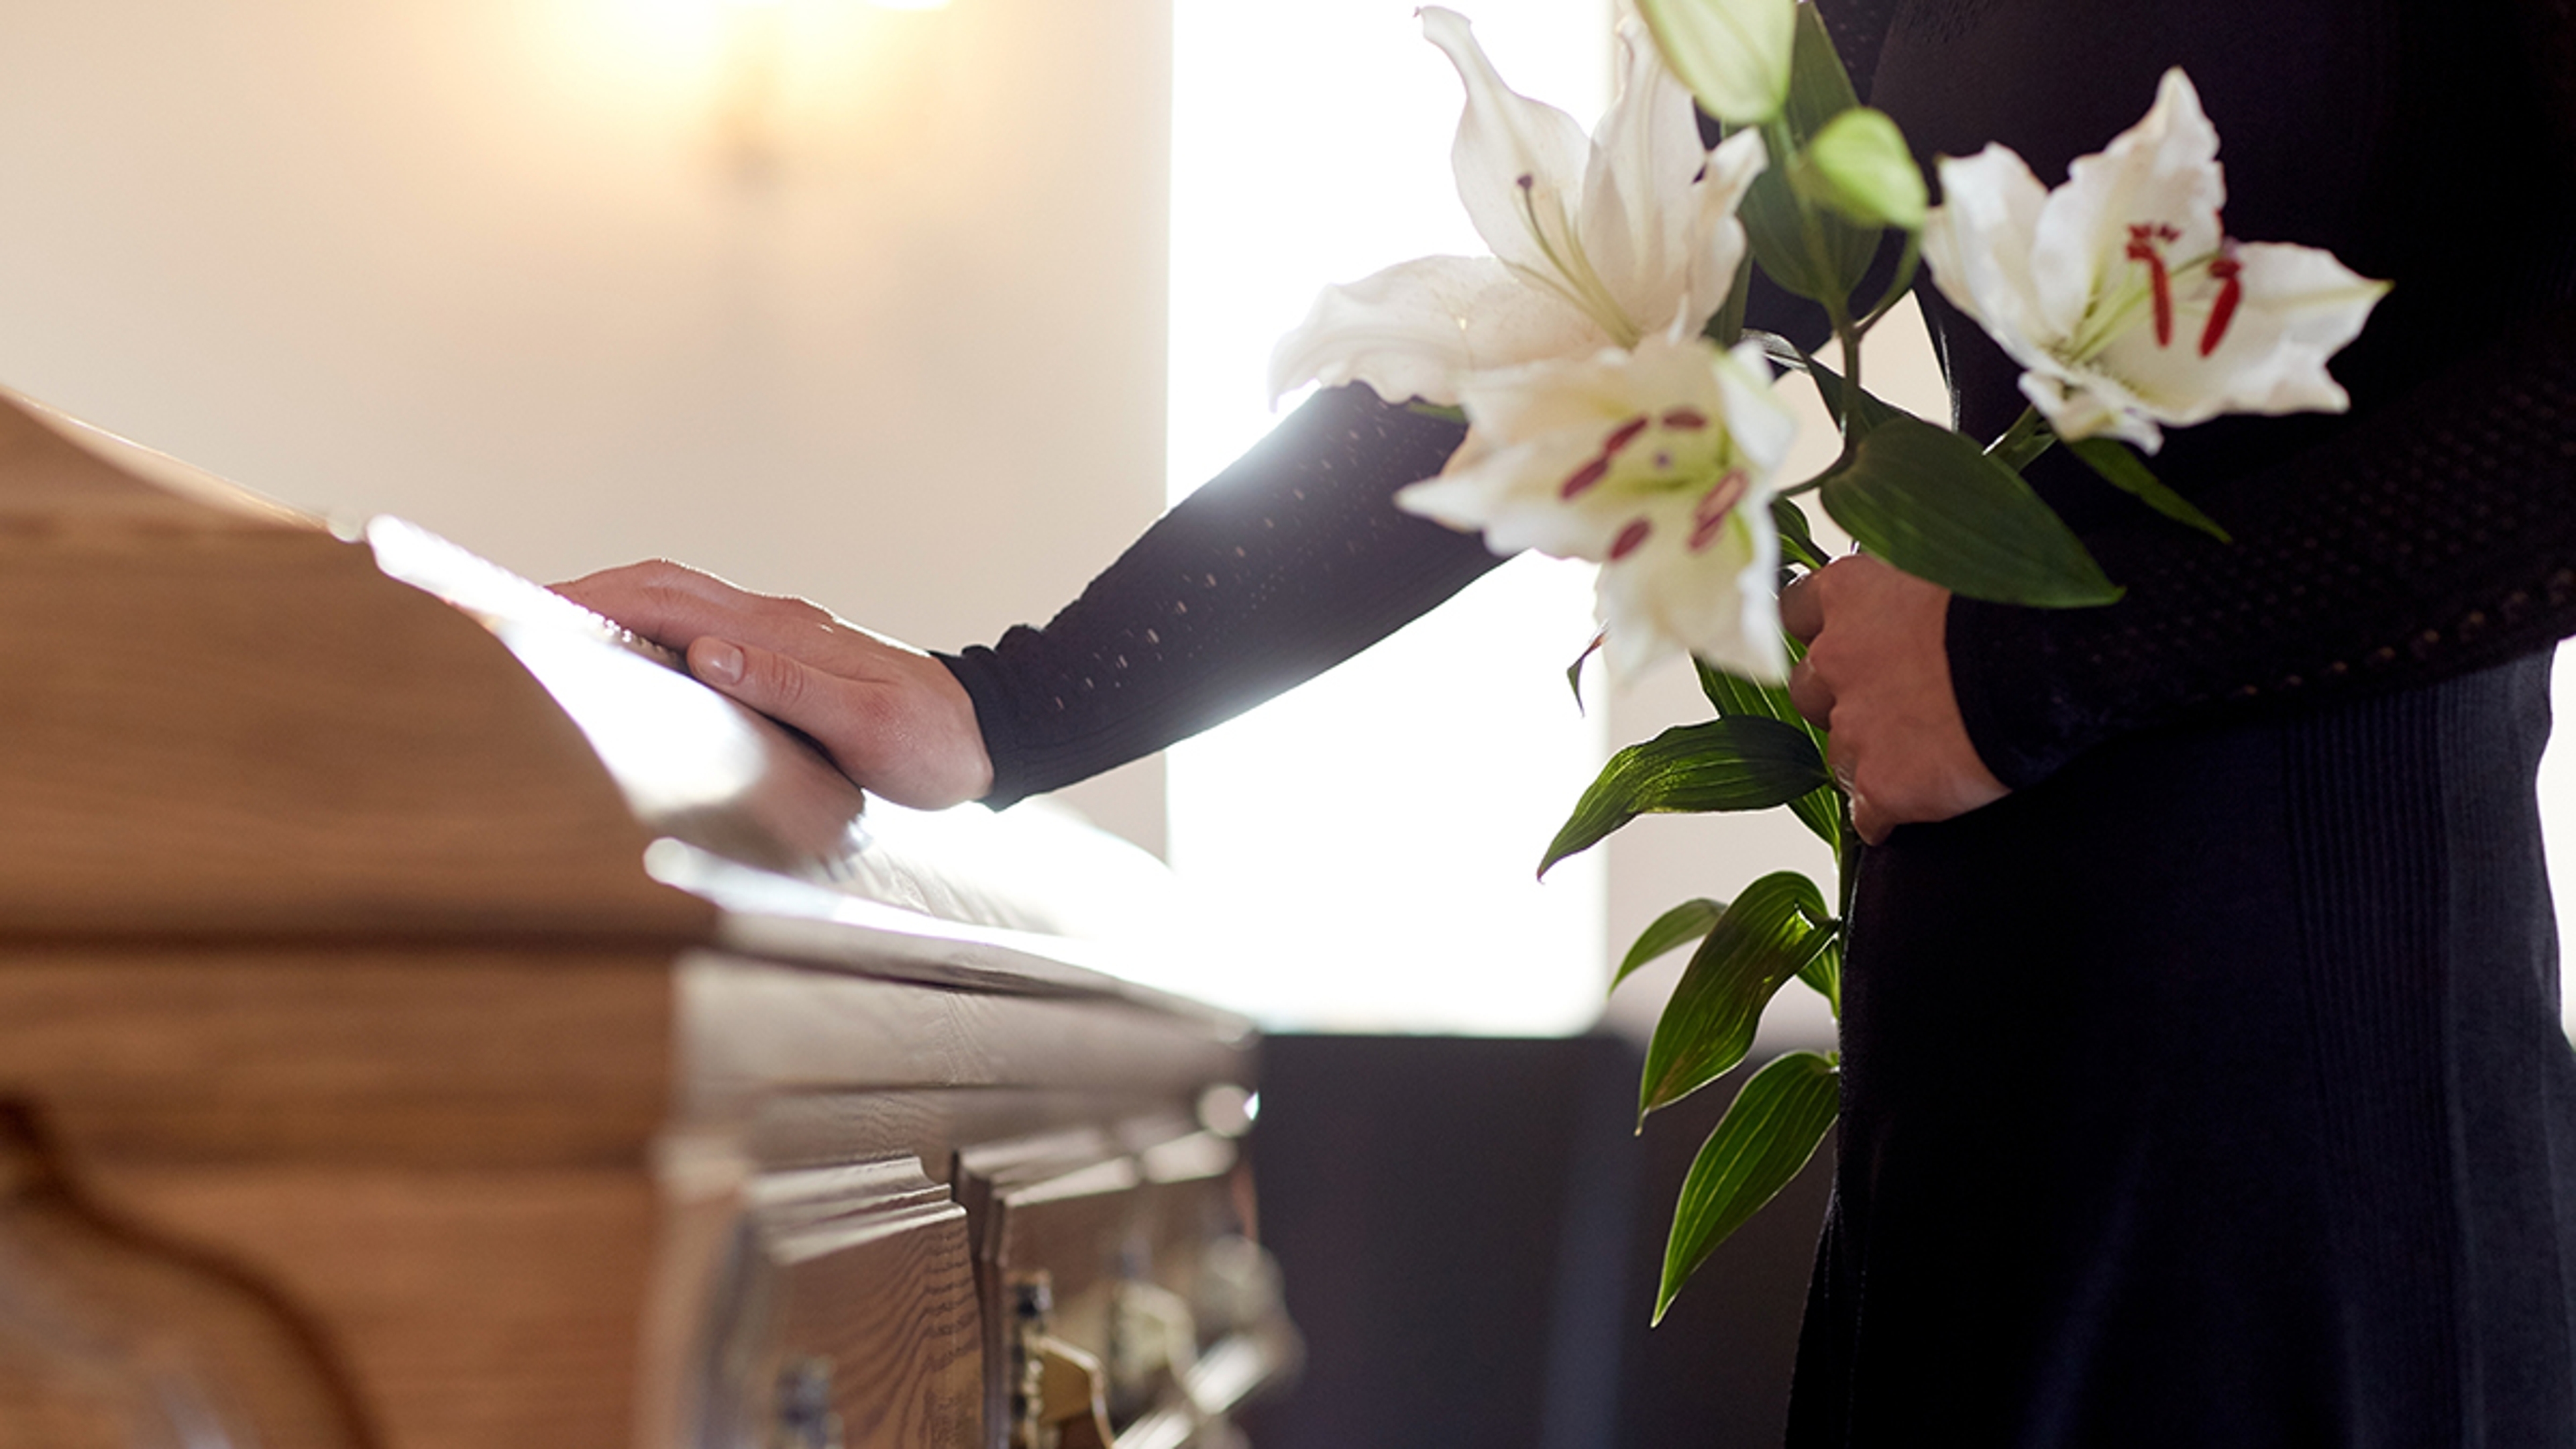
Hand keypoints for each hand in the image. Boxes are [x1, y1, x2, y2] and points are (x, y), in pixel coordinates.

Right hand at [552, 561, 994, 808]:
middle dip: (586, 594)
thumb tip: (706, 653)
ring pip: (678, 603)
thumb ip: (789, 688)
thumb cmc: (933, 744)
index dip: (595, 599)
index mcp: (781, 632)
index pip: (668, 599)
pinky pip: (701, 630)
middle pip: (661, 587)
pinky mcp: (786, 658)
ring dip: (614, 607)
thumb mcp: (867, 726)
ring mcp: (779, 636)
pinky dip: (650, 632)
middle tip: (512, 612)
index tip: (529, 606)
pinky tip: (627, 659)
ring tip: (551, 631)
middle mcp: (774, 623)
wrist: (989, 737)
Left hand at [1779, 555, 2007, 844]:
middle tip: (1893, 705)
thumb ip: (1910, 582)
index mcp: (1851, 593)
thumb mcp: (1948, 565)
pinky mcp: (1881, 785)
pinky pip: (1867, 814)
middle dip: (1840, 700)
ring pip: (1837, 754)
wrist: (2049, 658)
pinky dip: (1886, 815)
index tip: (1843, 641)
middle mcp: (1837, 658)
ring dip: (1867, 757)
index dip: (1821, 632)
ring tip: (1919, 759)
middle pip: (1809, 689)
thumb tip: (1914, 593)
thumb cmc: (2015, 599)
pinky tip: (1913, 812)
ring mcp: (1854, 726)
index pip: (1797, 610)